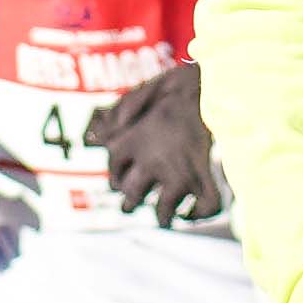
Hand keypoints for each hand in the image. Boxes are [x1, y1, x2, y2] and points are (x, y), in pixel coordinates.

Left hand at [93, 62, 224, 223]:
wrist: (209, 85)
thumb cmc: (175, 85)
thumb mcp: (140, 93)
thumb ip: (116, 114)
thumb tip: (93, 136)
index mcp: (132, 141)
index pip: (114, 167)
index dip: (116, 175)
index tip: (119, 179)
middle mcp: (151, 162)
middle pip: (132, 195)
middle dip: (130, 203)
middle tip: (131, 205)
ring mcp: (178, 174)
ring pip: (164, 210)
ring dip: (162, 216)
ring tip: (163, 218)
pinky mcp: (205, 176)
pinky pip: (204, 206)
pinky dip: (199, 214)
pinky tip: (192, 212)